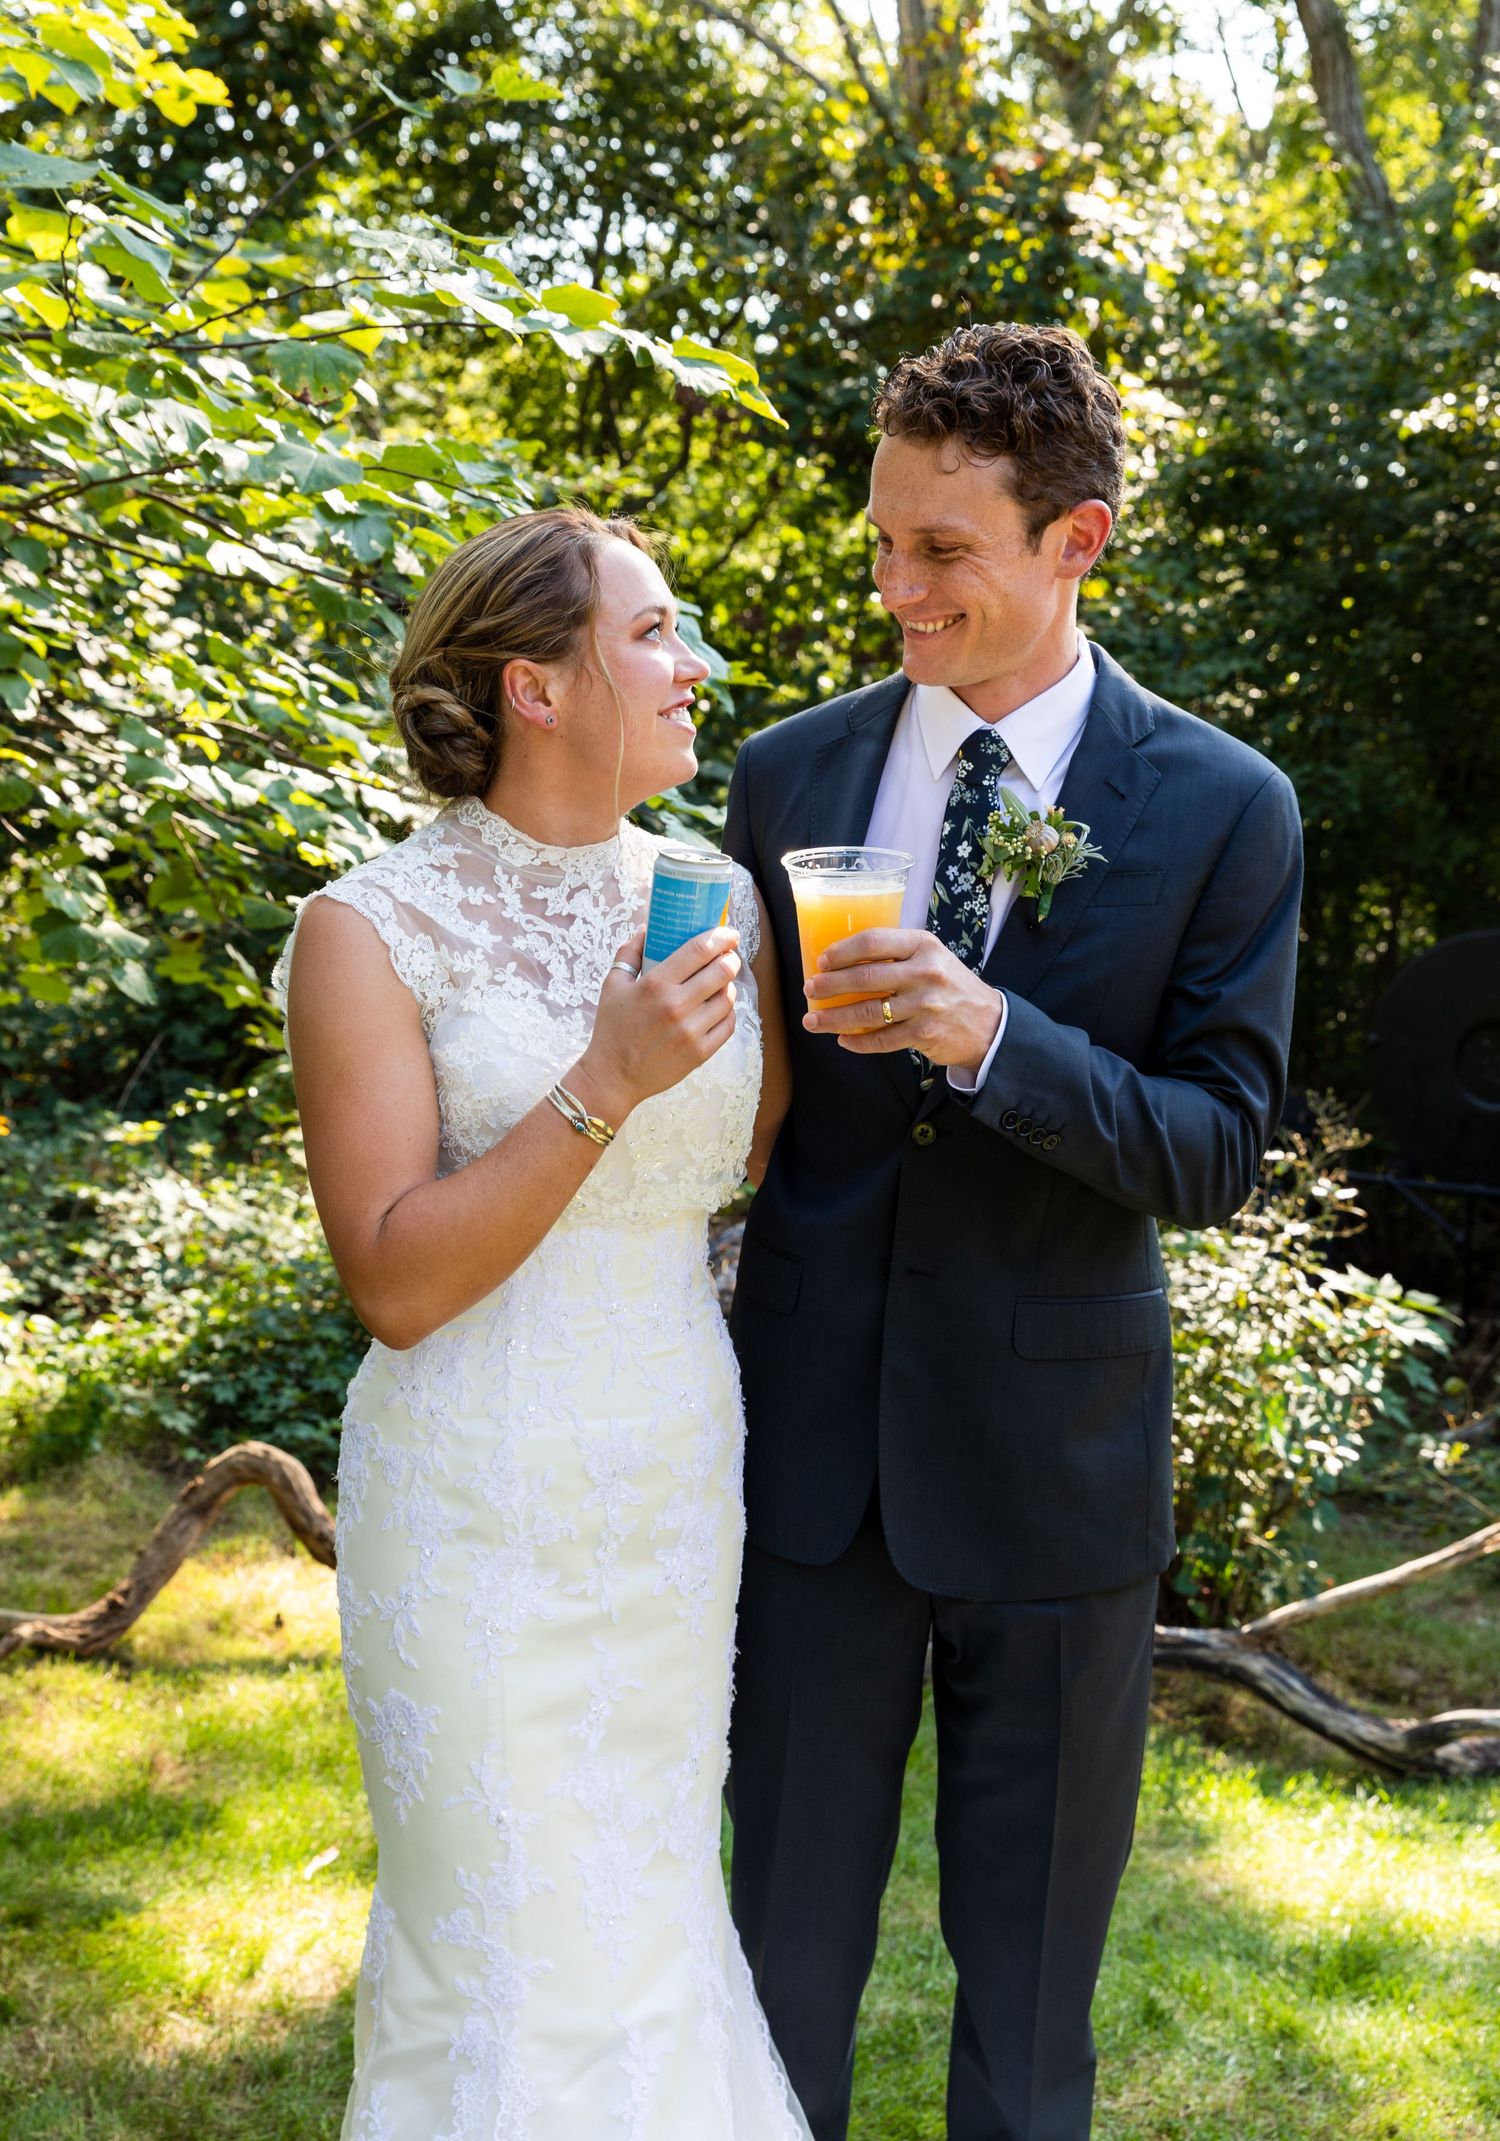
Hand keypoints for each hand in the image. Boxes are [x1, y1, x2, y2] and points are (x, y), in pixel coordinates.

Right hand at [573, 925, 740, 1121]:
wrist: (614, 1076)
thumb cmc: (612, 1029)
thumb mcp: (613, 985)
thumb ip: (629, 953)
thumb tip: (647, 929)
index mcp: (655, 984)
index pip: (699, 950)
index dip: (721, 937)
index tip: (728, 933)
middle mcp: (676, 1006)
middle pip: (722, 971)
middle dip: (730, 959)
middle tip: (728, 957)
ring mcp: (691, 1031)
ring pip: (728, 998)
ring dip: (729, 986)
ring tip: (721, 984)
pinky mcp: (700, 1052)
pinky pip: (728, 1025)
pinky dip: (727, 1013)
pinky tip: (719, 1008)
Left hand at [802, 929, 1002, 1072]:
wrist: (989, 1024)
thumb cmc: (950, 987)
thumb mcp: (932, 958)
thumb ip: (897, 955)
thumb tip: (844, 962)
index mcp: (923, 945)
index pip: (874, 941)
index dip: (842, 951)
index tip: (822, 961)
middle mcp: (925, 972)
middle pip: (864, 977)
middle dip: (830, 985)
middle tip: (810, 989)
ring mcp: (925, 1005)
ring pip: (867, 1012)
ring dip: (834, 1018)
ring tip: (812, 1020)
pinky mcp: (924, 1034)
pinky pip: (881, 1039)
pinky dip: (858, 1042)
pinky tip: (843, 1040)